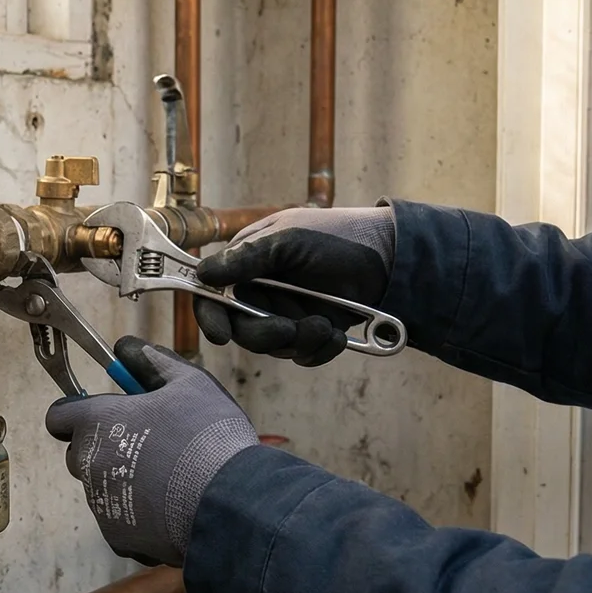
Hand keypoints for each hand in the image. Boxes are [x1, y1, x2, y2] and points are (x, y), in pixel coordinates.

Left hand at [44, 337, 257, 566]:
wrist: (230, 501)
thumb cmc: (208, 435)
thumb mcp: (189, 382)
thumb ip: (151, 361)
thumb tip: (127, 347)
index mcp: (97, 422)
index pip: (59, 416)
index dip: (79, 413)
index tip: (106, 414)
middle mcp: (88, 463)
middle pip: (80, 453)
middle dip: (104, 448)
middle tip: (147, 444)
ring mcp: (101, 504)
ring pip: (102, 487)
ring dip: (124, 480)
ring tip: (169, 477)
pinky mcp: (118, 537)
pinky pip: (121, 519)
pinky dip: (139, 514)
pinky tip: (172, 505)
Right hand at [193, 206, 393, 365]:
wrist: (388, 258)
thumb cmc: (335, 237)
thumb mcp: (288, 240)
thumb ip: (247, 258)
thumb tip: (203, 273)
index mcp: (248, 265)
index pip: (213, 295)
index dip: (210, 316)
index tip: (220, 334)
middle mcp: (262, 292)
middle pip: (242, 330)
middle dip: (266, 333)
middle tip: (290, 329)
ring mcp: (287, 314)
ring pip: (274, 347)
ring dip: (299, 341)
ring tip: (325, 326)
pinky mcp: (311, 332)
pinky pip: (302, 355)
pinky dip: (318, 350)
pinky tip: (336, 335)